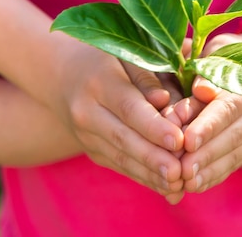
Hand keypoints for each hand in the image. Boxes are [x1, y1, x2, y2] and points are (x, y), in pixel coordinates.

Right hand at [54, 40, 184, 195]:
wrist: (61, 73)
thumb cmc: (106, 58)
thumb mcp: (126, 54)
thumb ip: (148, 76)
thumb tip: (166, 100)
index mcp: (99, 81)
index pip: (128, 107)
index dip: (153, 126)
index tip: (178, 140)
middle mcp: (87, 111)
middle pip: (123, 138)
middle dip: (153, 158)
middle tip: (180, 172)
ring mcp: (85, 135)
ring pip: (120, 158)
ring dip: (150, 175)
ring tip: (177, 186)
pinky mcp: (91, 151)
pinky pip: (119, 166)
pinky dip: (143, 178)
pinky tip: (167, 188)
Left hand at [175, 33, 241, 192]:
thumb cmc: (221, 55)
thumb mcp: (214, 52)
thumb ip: (206, 71)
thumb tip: (201, 90)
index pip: (228, 107)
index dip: (208, 125)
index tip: (186, 141)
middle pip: (233, 136)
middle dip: (206, 155)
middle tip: (182, 171)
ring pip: (234, 155)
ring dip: (209, 171)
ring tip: (186, 183)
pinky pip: (233, 164)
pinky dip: (214, 176)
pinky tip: (195, 186)